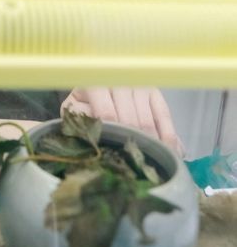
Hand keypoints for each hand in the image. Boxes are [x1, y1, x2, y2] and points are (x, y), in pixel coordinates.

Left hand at [60, 87, 183, 155]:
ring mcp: (139, 86)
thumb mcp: (75, 107)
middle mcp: (119, 82)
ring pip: (147, 122)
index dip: (113, 136)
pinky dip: (169, 137)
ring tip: (151, 167)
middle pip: (130, 121)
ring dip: (150, 146)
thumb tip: (93, 138)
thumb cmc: (85, 99)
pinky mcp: (154, 92)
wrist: (98, 78)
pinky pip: (164, 116)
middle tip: (133, 168)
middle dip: (132, 145)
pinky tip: (172, 154)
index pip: (108, 114)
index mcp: (95, 85)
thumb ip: (80, 120)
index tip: (115, 157)